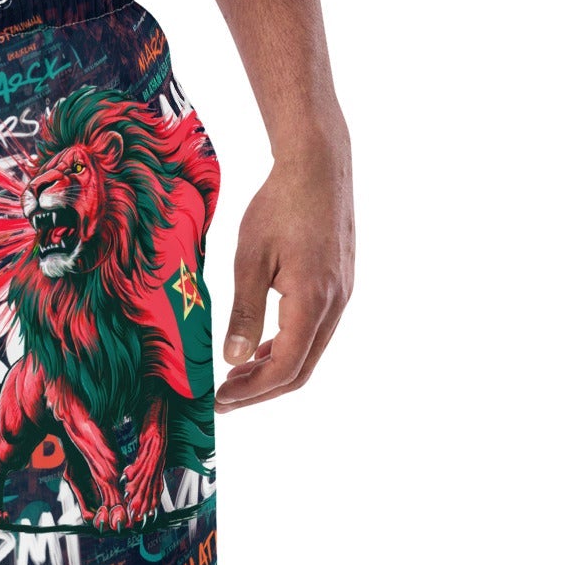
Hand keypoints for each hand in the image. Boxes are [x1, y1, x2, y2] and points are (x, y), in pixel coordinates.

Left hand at [216, 141, 353, 411]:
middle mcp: (335, 304)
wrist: (318, 164)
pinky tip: (259, 349)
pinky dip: (286, 348)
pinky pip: (314, 333)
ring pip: (309, 353)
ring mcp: (342, 296)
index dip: (253, 391)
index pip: (285, 367)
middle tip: (224, 399)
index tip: (221, 400)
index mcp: (313, 300)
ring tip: (236, 378)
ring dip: (273, 371)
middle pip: (300, 370)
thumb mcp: (250, 258)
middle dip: (261, 391)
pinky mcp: (340, 286)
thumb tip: (234, 360)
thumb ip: (244, 312)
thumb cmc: (280, 204)